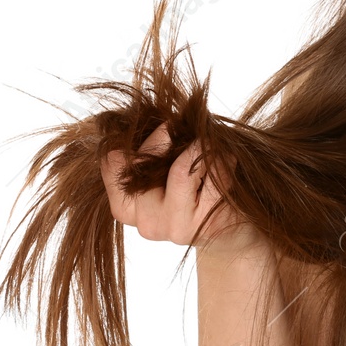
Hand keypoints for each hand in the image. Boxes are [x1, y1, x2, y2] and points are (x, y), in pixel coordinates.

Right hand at [100, 123, 253, 251]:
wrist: (232, 230)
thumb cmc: (197, 191)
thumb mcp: (167, 171)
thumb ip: (151, 153)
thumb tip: (156, 115)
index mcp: (126, 209)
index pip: (113, 162)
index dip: (134, 138)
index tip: (160, 126)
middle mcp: (145, 223)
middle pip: (143, 162)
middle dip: (166, 135)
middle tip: (184, 126)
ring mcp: (173, 228)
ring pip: (180, 169)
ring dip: (201, 148)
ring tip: (213, 147)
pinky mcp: (204, 225)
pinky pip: (211, 178)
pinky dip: (223, 161)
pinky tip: (228, 163)